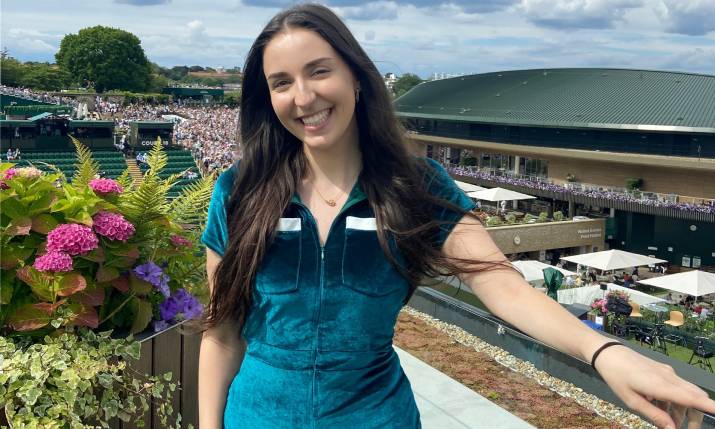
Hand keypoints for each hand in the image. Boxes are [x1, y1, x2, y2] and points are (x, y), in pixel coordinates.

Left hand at [595, 344, 714, 427]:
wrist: (607, 352)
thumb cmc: (616, 377)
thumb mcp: (632, 401)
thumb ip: (654, 415)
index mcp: (661, 386)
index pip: (692, 398)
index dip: (709, 407)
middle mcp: (670, 377)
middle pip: (695, 397)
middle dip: (696, 416)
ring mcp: (667, 373)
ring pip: (687, 393)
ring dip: (682, 410)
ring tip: (669, 422)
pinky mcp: (663, 371)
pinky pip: (677, 387)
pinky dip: (674, 401)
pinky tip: (660, 408)